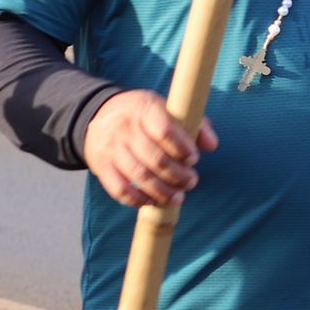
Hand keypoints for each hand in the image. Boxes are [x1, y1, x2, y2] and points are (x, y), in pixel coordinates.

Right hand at [84, 89, 218, 206]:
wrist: (97, 114)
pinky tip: (152, 200)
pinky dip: (138, 199)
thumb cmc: (142, 115)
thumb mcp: (166, 109)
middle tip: (191, 182)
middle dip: (178, 176)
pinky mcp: (100, 165)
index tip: (193, 159)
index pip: (165, 132)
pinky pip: (119, 189)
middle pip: (155, 158)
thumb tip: (212, 145)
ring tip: (178, 197)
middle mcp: (124, 127)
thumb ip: (194, 124)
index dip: (183, 150)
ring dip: (163, 192)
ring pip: (139, 176)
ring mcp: (111, 148)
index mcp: (144, 109)